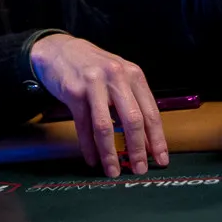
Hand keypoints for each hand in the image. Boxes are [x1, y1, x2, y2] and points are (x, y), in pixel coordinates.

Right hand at [30, 34, 168, 177]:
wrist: (60, 50)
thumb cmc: (94, 67)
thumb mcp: (119, 77)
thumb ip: (133, 103)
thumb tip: (147, 141)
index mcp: (133, 74)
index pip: (151, 112)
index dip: (157, 139)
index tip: (161, 159)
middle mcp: (116, 77)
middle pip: (132, 120)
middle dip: (137, 149)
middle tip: (140, 169)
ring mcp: (94, 84)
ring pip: (106, 126)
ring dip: (111, 153)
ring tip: (114, 170)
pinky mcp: (74, 93)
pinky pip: (84, 126)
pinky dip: (89, 147)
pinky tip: (93, 159)